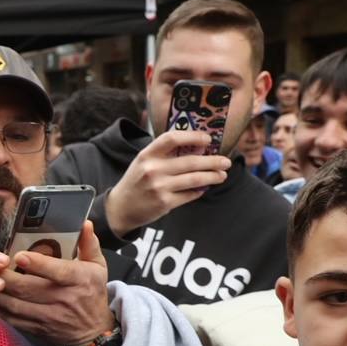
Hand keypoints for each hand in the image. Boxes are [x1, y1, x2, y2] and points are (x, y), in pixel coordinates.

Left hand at [0, 220, 113, 345]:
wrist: (94, 332)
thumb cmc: (92, 293)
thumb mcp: (97, 266)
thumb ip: (89, 243)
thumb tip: (84, 222)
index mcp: (78, 280)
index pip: (58, 272)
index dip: (38, 265)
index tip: (18, 256)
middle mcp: (63, 299)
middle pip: (27, 289)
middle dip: (3, 277)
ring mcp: (49, 317)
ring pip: (15, 306)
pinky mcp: (38, 329)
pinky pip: (12, 320)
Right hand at [105, 130, 230, 237]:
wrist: (120, 208)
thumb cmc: (136, 181)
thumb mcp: (143, 162)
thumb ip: (164, 154)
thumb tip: (197, 148)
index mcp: (147, 155)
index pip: (172, 138)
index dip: (192, 137)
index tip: (207, 139)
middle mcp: (153, 170)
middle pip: (190, 161)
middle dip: (213, 161)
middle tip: (225, 161)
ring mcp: (159, 187)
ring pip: (194, 179)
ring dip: (212, 176)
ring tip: (222, 175)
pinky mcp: (164, 203)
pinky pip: (189, 195)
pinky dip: (199, 191)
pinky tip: (204, 188)